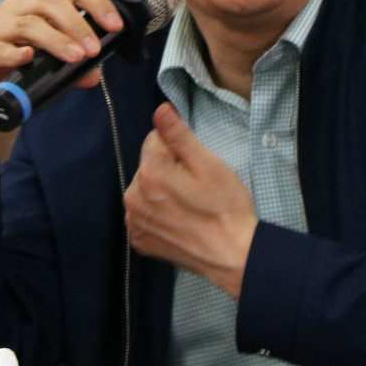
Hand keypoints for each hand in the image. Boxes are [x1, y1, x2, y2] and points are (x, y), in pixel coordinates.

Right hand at [0, 0, 123, 142]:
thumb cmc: (11, 66)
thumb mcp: (47, 65)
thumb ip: (72, 68)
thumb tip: (95, 74)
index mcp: (40, 7)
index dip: (96, 3)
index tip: (115, 25)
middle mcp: (19, 10)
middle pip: (50, 2)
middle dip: (78, 23)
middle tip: (94, 48)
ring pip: (29, 24)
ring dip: (56, 39)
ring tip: (76, 57)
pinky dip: (15, 53)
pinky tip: (28, 58)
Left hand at [124, 103, 257, 297]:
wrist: (233, 255)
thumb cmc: (225, 207)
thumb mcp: (208, 164)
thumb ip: (179, 135)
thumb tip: (159, 109)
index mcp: (149, 173)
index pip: (154, 140)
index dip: (178, 150)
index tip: (196, 168)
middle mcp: (133, 198)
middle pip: (148, 166)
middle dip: (168, 170)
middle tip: (196, 189)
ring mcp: (134, 223)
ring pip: (144, 190)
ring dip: (162, 192)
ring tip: (189, 206)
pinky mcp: (139, 241)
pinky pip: (144, 215)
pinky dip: (158, 214)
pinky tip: (179, 221)